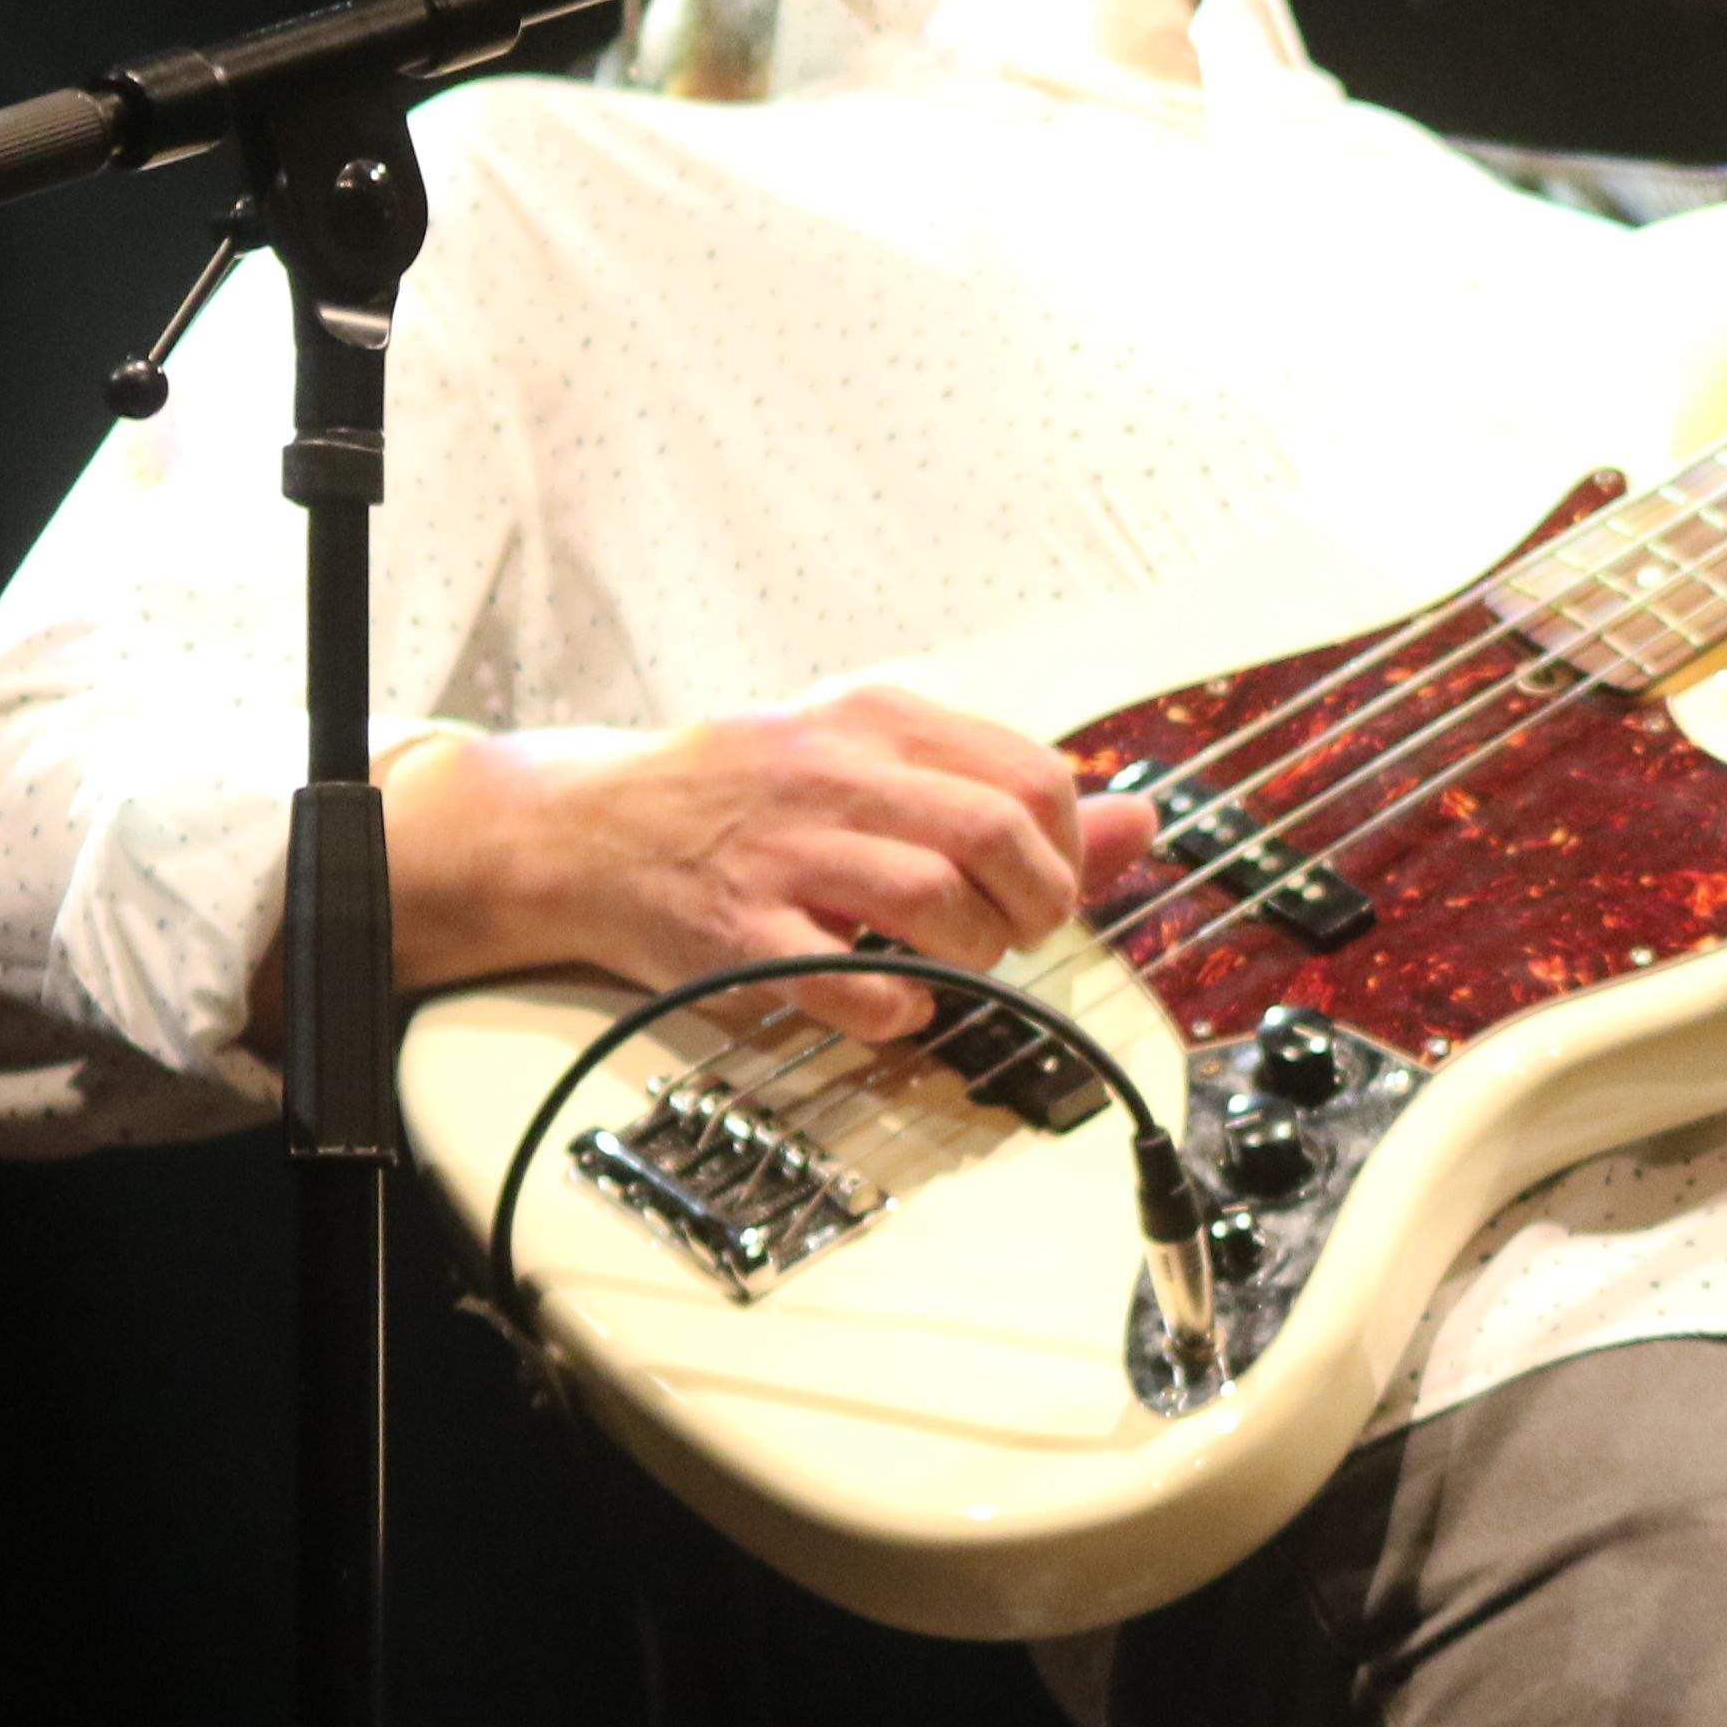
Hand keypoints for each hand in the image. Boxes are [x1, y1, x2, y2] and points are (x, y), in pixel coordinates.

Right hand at [381, 687, 1158, 1044]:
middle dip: (1038, 905)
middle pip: (1000, 836)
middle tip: (1016, 933)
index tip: (1047, 884)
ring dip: (975, 953)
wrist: (584, 833)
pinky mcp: (737, 930)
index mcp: (877, 719)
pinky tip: (892, 998)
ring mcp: (781, 850)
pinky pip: (853, 981)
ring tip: (954, 959)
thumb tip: (1142, 823)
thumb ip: (1005, 794)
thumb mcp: (875, 765)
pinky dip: (897, 1006)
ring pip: (937, 901)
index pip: (1035, 777)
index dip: (1069, 849)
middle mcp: (831, 771)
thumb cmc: (746, 803)